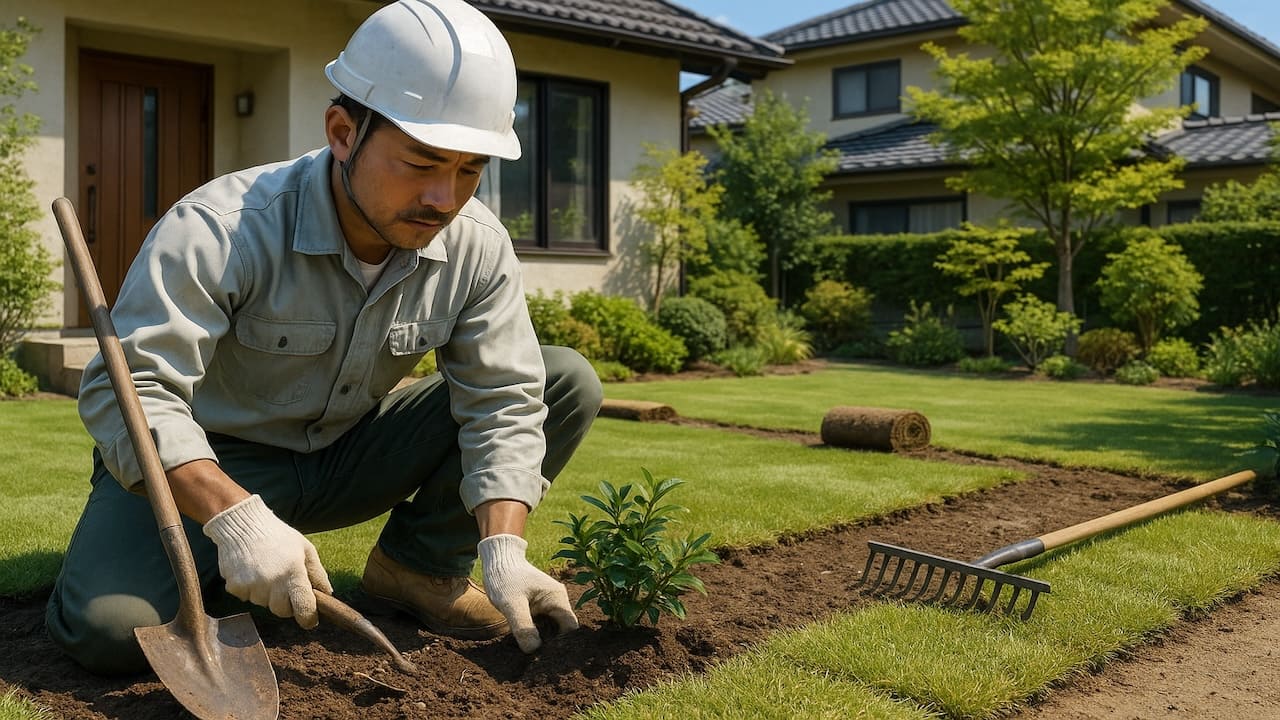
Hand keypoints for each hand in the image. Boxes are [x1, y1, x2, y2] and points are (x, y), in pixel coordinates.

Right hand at [201, 494, 332, 627]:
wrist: (243, 524)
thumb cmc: (279, 535)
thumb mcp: (305, 548)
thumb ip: (317, 573)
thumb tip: (327, 594)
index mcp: (293, 572)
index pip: (304, 607)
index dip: (308, 618)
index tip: (310, 620)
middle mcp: (273, 581)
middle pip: (281, 611)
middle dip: (285, 603)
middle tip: (283, 585)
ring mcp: (252, 585)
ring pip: (262, 603)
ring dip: (265, 593)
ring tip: (264, 569)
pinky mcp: (235, 586)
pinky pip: (245, 597)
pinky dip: (249, 588)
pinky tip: (250, 570)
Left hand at [478, 533, 578, 651]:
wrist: (498, 558)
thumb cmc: (505, 577)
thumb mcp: (511, 604)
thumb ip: (523, 626)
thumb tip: (534, 650)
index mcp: (557, 598)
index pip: (571, 629)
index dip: (562, 645)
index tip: (547, 658)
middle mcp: (558, 600)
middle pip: (563, 630)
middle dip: (552, 646)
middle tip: (537, 661)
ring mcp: (549, 603)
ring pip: (553, 629)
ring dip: (544, 640)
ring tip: (531, 653)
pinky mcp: (539, 605)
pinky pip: (543, 624)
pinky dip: (537, 633)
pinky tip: (526, 641)